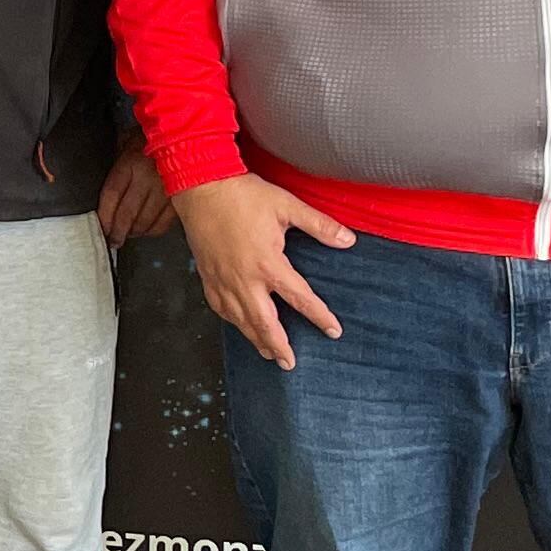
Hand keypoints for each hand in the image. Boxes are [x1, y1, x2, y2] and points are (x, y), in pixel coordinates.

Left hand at [97, 142, 176, 246]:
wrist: (186, 132)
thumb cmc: (152, 137)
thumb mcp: (128, 140)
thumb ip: (116, 160)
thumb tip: (105, 186)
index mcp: (130, 162)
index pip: (111, 194)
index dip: (104, 215)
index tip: (101, 227)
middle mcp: (147, 177)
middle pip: (127, 213)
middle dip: (118, 231)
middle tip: (113, 241)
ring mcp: (165, 189)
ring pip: (145, 220)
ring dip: (135, 232)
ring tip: (129, 235)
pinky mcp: (180, 198)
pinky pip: (164, 222)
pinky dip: (154, 230)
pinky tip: (147, 231)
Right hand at [177, 173, 355, 372]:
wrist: (201, 187)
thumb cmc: (243, 195)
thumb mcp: (287, 206)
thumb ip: (320, 226)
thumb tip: (349, 240)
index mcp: (268, 264)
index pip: (300, 298)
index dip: (319, 316)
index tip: (333, 330)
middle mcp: (244, 279)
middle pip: (265, 323)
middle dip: (279, 346)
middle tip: (289, 363)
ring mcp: (223, 280)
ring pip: (240, 320)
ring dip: (256, 339)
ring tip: (267, 353)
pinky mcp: (207, 276)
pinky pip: (220, 308)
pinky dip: (232, 321)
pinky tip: (239, 325)